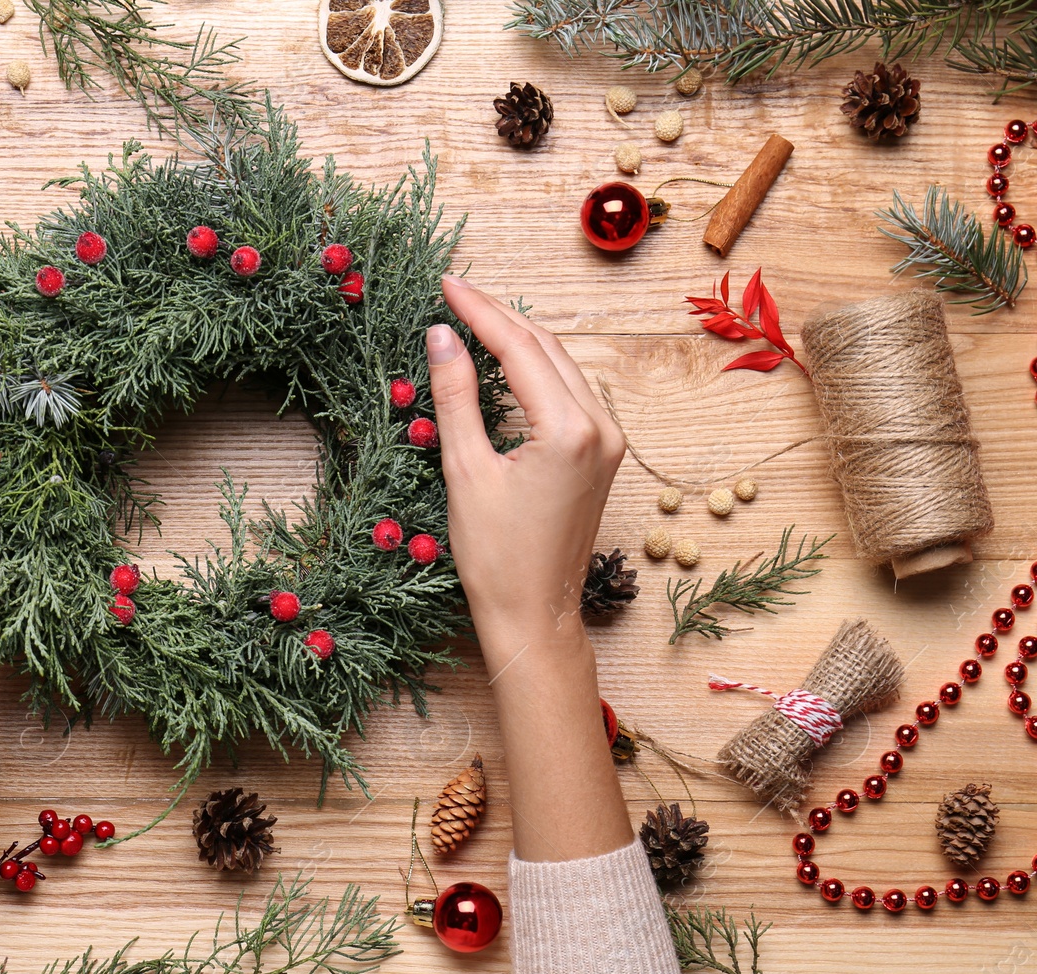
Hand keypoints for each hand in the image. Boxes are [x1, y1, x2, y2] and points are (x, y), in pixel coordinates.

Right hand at [428, 277, 632, 861]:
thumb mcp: (466, 471)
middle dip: (499, 317)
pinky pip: (569, 393)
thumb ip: (456, 395)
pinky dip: (535, 370)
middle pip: (545, 348)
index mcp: (569, 429)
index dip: (478, 311)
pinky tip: (505, 362)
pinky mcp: (603, 456)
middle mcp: (600, 427)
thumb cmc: (496, 557)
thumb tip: (440, 335)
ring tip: (473, 318)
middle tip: (454, 293)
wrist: (535, 615)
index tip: (445, 283)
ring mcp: (608, 441)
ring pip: (560, 366)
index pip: (518, 348)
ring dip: (518, 340)